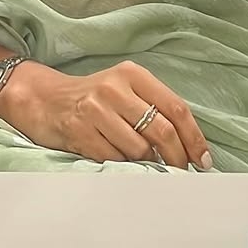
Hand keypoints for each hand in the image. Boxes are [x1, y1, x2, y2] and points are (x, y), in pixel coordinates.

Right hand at [0, 60, 211, 170]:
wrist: (44, 99)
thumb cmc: (94, 98)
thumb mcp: (125, 91)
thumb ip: (153, 110)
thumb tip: (187, 147)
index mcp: (134, 74)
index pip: (176, 108)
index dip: (193, 138)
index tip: (203, 161)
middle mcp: (115, 88)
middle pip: (161, 130)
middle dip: (177, 158)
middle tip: (181, 173)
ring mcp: (95, 108)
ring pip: (138, 149)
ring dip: (145, 163)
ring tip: (142, 162)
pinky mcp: (78, 130)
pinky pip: (112, 159)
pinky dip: (121, 165)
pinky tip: (117, 160)